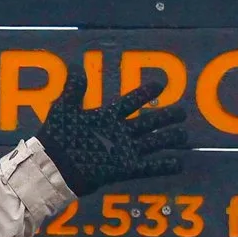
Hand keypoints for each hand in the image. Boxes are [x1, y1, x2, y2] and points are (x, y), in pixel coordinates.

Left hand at [32, 62, 188, 194]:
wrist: (53, 167)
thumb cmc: (57, 137)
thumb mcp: (64, 109)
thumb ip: (73, 90)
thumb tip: (76, 67)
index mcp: (106, 117)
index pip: (130, 102)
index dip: (144, 94)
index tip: (160, 85)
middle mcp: (118, 133)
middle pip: (148, 122)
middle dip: (165, 117)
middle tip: (182, 112)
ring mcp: (122, 152)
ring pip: (152, 143)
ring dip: (169, 138)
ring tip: (184, 135)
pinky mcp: (123, 169)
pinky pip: (147, 167)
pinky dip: (163, 166)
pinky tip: (179, 163)